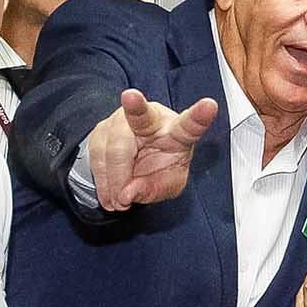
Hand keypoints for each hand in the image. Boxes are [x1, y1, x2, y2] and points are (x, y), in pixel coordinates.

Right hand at [87, 89, 219, 210]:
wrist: (135, 160)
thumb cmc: (161, 167)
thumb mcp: (167, 185)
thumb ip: (152, 190)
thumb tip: (126, 194)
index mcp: (179, 132)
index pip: (191, 125)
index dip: (200, 116)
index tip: (210, 105)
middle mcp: (153, 118)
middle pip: (140, 116)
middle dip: (134, 109)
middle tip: (130, 111)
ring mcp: (125, 119)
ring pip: (115, 147)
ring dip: (114, 180)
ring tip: (120, 201)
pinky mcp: (102, 128)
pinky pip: (96, 156)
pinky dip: (102, 181)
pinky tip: (110, 193)